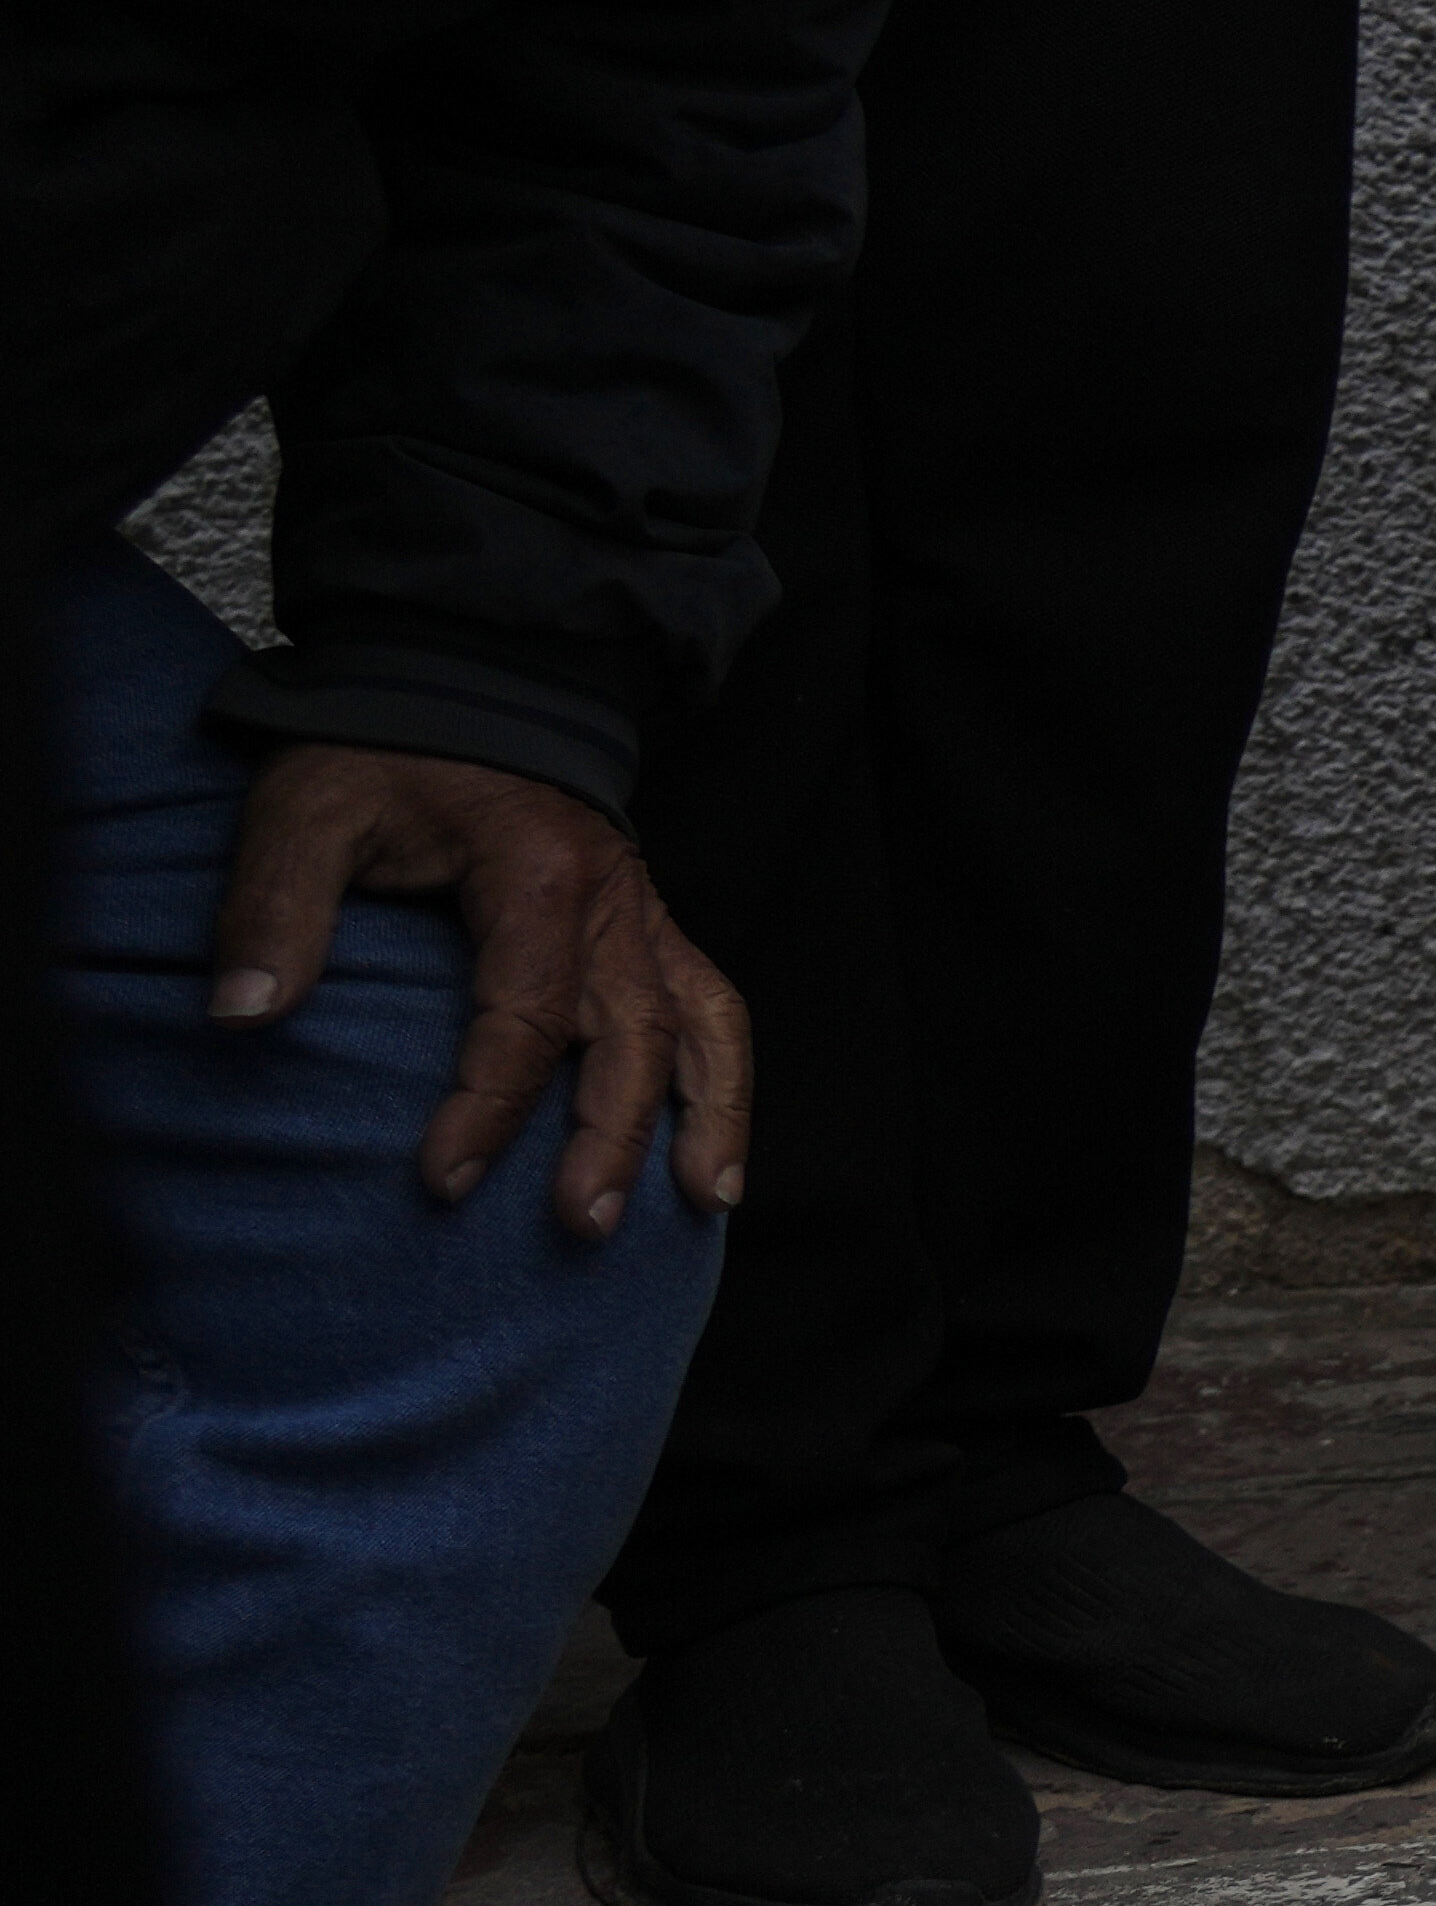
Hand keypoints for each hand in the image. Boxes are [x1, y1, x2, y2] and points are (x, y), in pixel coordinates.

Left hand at [208, 747, 747, 1229]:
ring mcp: (643, 914)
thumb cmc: (386, 748)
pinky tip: (713, 1153)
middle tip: (580, 1224)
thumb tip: (241, 1015)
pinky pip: (712, 1005)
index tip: (441, 1180)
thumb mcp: (310, 809)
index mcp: (536, 876)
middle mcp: (612, 902)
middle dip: (611, 1138)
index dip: (487, 1106)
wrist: (464, 681)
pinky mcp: (649, 924)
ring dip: (707, 1118)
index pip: (525, 1015)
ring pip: (702, 1025)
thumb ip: (275, 908)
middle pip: (634, 1036)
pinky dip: (725, 1081)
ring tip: (700, 1203)